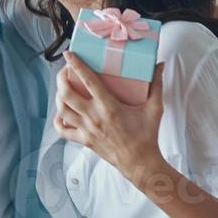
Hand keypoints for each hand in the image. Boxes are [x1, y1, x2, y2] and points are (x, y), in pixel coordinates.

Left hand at [54, 54, 164, 184]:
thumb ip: (157, 85)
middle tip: (65, 71)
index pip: (88, 81)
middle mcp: (94, 117)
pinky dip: (58, 121)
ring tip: (62, 88)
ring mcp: (86, 130)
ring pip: (62, 110)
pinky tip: (62, 113)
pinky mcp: (84, 141)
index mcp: (109, 107)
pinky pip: (63, 131)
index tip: (69, 54)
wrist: (140, 163)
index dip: (76, 65)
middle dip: (61, 78)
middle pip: (67, 93)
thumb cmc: (147, 136)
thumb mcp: (155, 108)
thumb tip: (160, 65)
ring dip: (58, 96)